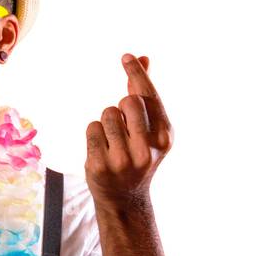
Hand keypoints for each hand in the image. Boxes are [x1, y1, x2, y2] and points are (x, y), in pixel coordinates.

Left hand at [85, 53, 173, 207]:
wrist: (125, 198)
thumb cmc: (137, 153)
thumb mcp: (149, 128)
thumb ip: (146, 94)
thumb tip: (143, 57)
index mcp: (164, 137)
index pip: (149, 97)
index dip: (137, 74)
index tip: (126, 56)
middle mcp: (147, 149)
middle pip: (127, 101)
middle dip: (121, 107)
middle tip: (124, 126)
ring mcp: (123, 160)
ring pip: (107, 114)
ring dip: (106, 122)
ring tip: (113, 141)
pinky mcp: (100, 166)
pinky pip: (91, 128)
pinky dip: (94, 134)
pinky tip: (102, 149)